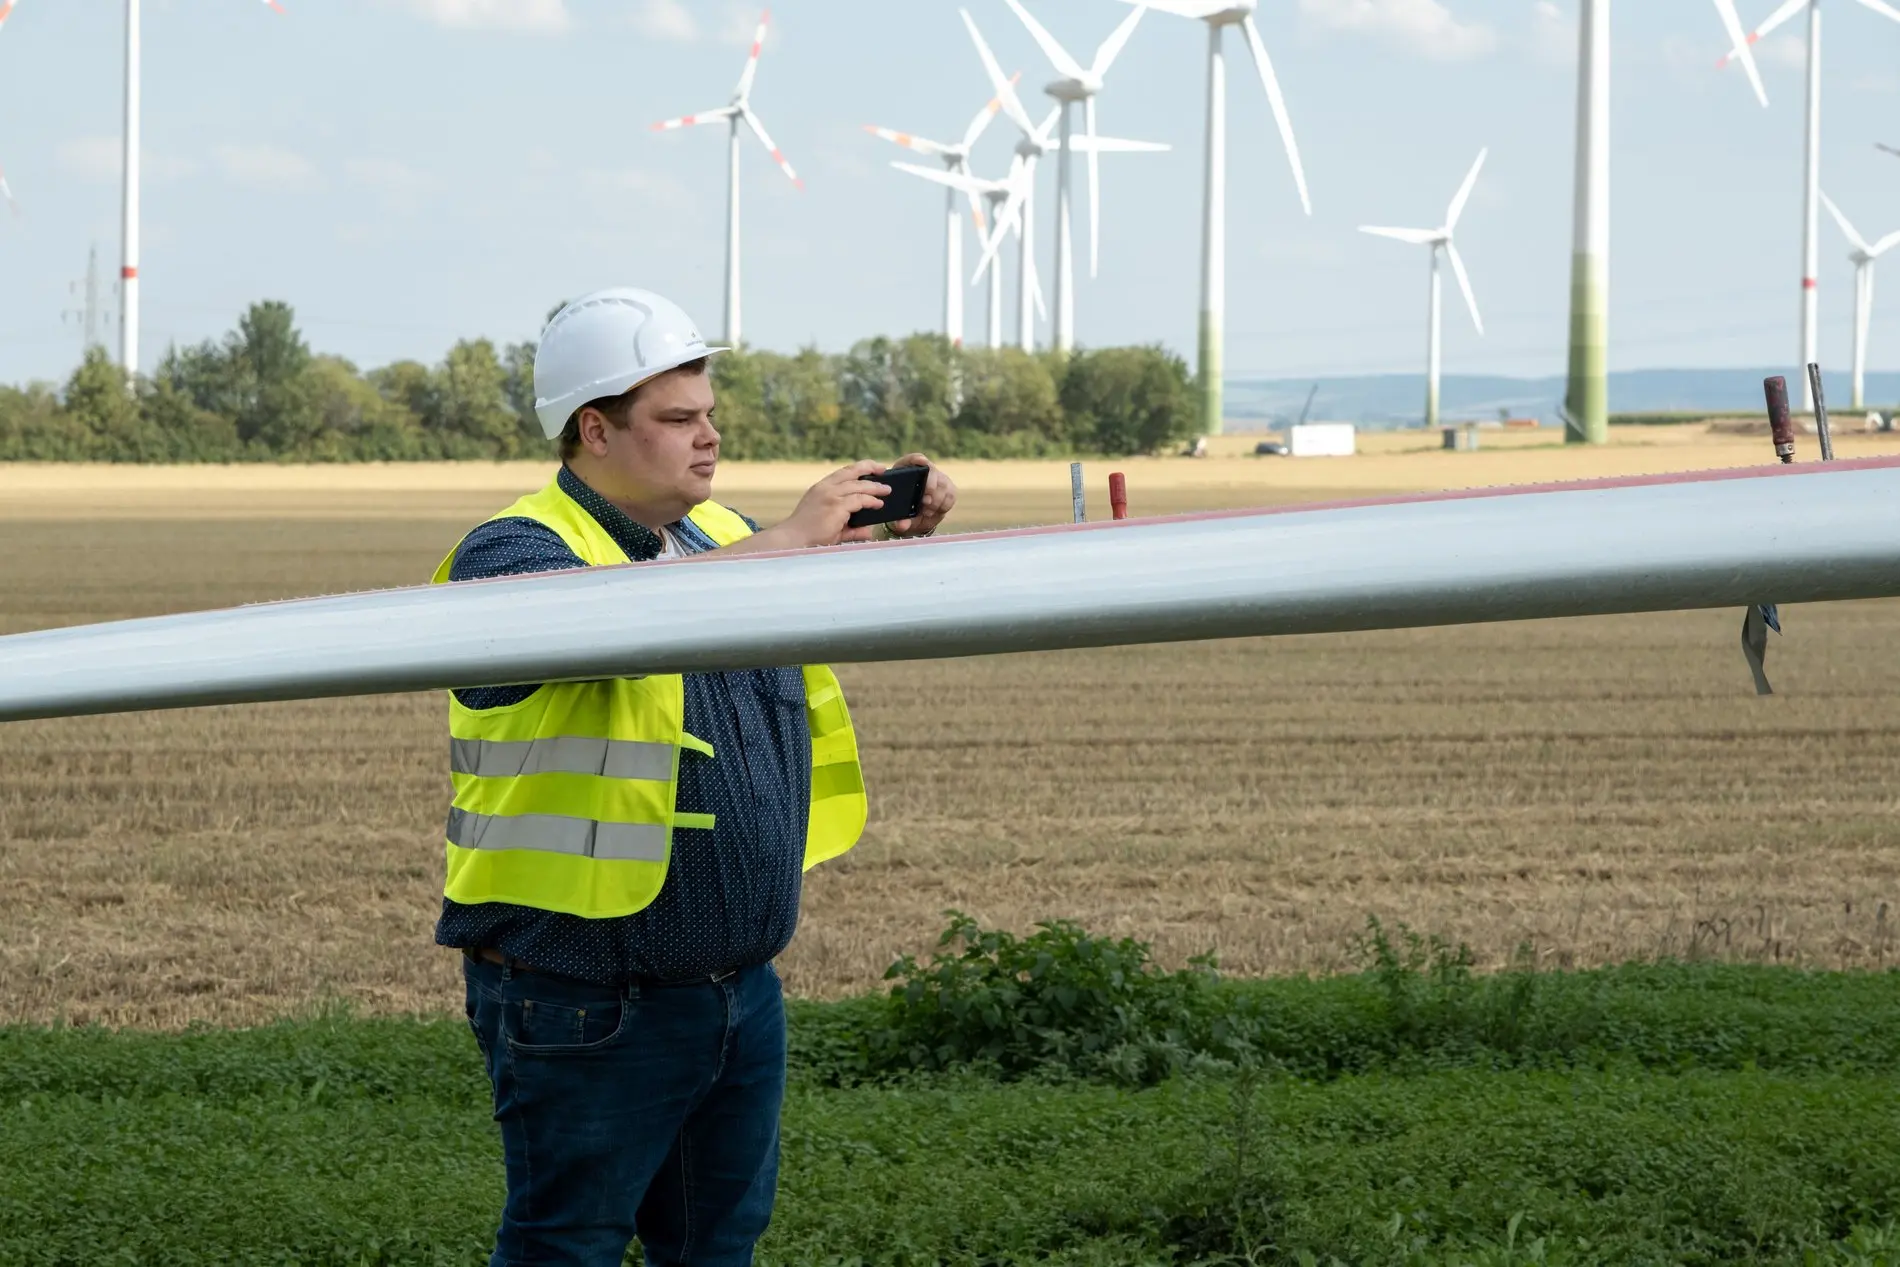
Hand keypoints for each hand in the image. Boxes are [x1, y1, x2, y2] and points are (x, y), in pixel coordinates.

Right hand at [761, 460, 891, 548]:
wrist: (793, 539)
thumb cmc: (808, 534)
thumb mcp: (832, 527)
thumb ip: (851, 528)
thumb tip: (868, 531)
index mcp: (821, 488)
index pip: (843, 472)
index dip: (859, 468)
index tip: (872, 467)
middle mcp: (825, 488)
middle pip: (852, 471)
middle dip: (870, 468)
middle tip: (883, 470)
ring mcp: (830, 496)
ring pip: (858, 485)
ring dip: (874, 487)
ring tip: (886, 490)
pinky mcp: (835, 506)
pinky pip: (859, 500)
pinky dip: (870, 501)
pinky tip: (878, 504)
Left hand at [883, 453, 955, 537]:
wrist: (917, 517)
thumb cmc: (904, 511)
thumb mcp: (900, 516)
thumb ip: (900, 520)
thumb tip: (902, 525)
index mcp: (905, 472)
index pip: (911, 459)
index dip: (917, 459)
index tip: (922, 462)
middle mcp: (923, 472)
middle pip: (931, 471)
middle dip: (930, 485)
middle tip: (925, 501)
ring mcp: (938, 478)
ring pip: (943, 484)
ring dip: (936, 499)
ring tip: (927, 511)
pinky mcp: (948, 488)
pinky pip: (951, 494)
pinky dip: (944, 504)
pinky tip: (935, 511)